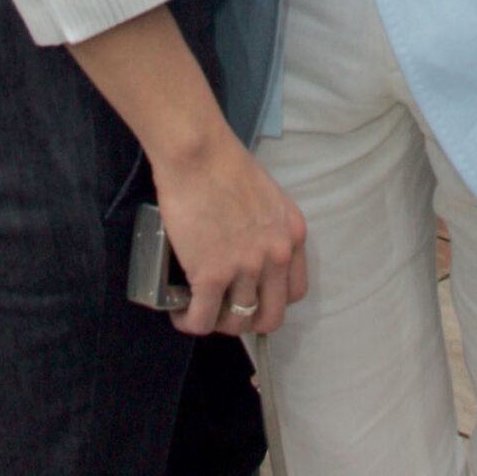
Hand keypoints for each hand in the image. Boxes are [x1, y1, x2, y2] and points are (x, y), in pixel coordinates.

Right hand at [153, 131, 308, 337]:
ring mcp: (246, 268)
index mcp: (292, 235)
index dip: (271, 300)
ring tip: (198, 310)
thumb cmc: (223, 162)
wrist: (198, 153)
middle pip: (271, 316)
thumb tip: (247, 246)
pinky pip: (203, 318)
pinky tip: (181, 314)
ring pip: (236, 322)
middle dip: (247, 321)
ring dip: (216, 321)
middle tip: (225, 310)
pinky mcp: (212, 275)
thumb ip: (267, 227)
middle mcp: (276, 256)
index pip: (295, 291)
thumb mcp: (267, 197)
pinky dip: (190, 322)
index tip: (252, 296)